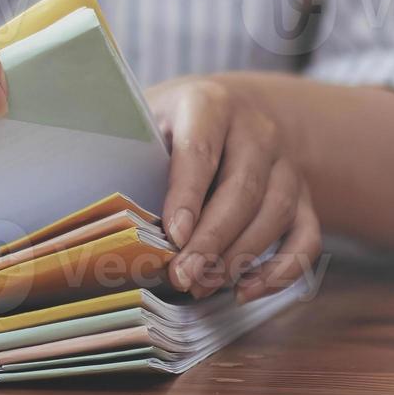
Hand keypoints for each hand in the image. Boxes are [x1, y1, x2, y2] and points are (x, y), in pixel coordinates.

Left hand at [149, 77, 322, 300]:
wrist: (240, 109)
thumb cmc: (176, 125)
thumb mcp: (149, 121)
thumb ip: (130, 154)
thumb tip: (87, 202)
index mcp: (210, 104)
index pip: (201, 151)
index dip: (187, 196)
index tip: (173, 235)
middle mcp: (256, 130)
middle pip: (243, 189)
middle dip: (213, 239)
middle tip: (183, 276)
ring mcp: (286, 164)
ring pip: (277, 213)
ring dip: (241, 256)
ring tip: (203, 286)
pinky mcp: (305, 197)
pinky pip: (306, 237)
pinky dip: (282, 270)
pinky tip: (246, 290)